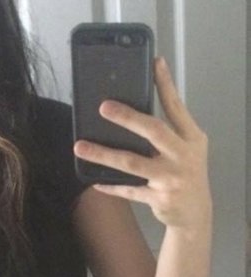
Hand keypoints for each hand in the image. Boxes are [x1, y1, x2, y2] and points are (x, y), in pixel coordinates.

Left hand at [74, 57, 211, 231]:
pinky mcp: (159, 198)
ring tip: (80, 147)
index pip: (176, 107)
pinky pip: (129, 190)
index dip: (166, 85)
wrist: (195, 213)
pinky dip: (111, 186)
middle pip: (154, 131)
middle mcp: (184, 156)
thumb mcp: (186, 149)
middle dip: (128, 118)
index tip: (155, 63)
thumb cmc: (186, 174)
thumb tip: (132, 108)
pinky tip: (94, 181)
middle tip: (103, 107)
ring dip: (104, 154)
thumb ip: (168, 131)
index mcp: (191, 138)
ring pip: (132, 163)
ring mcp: (172, 179)